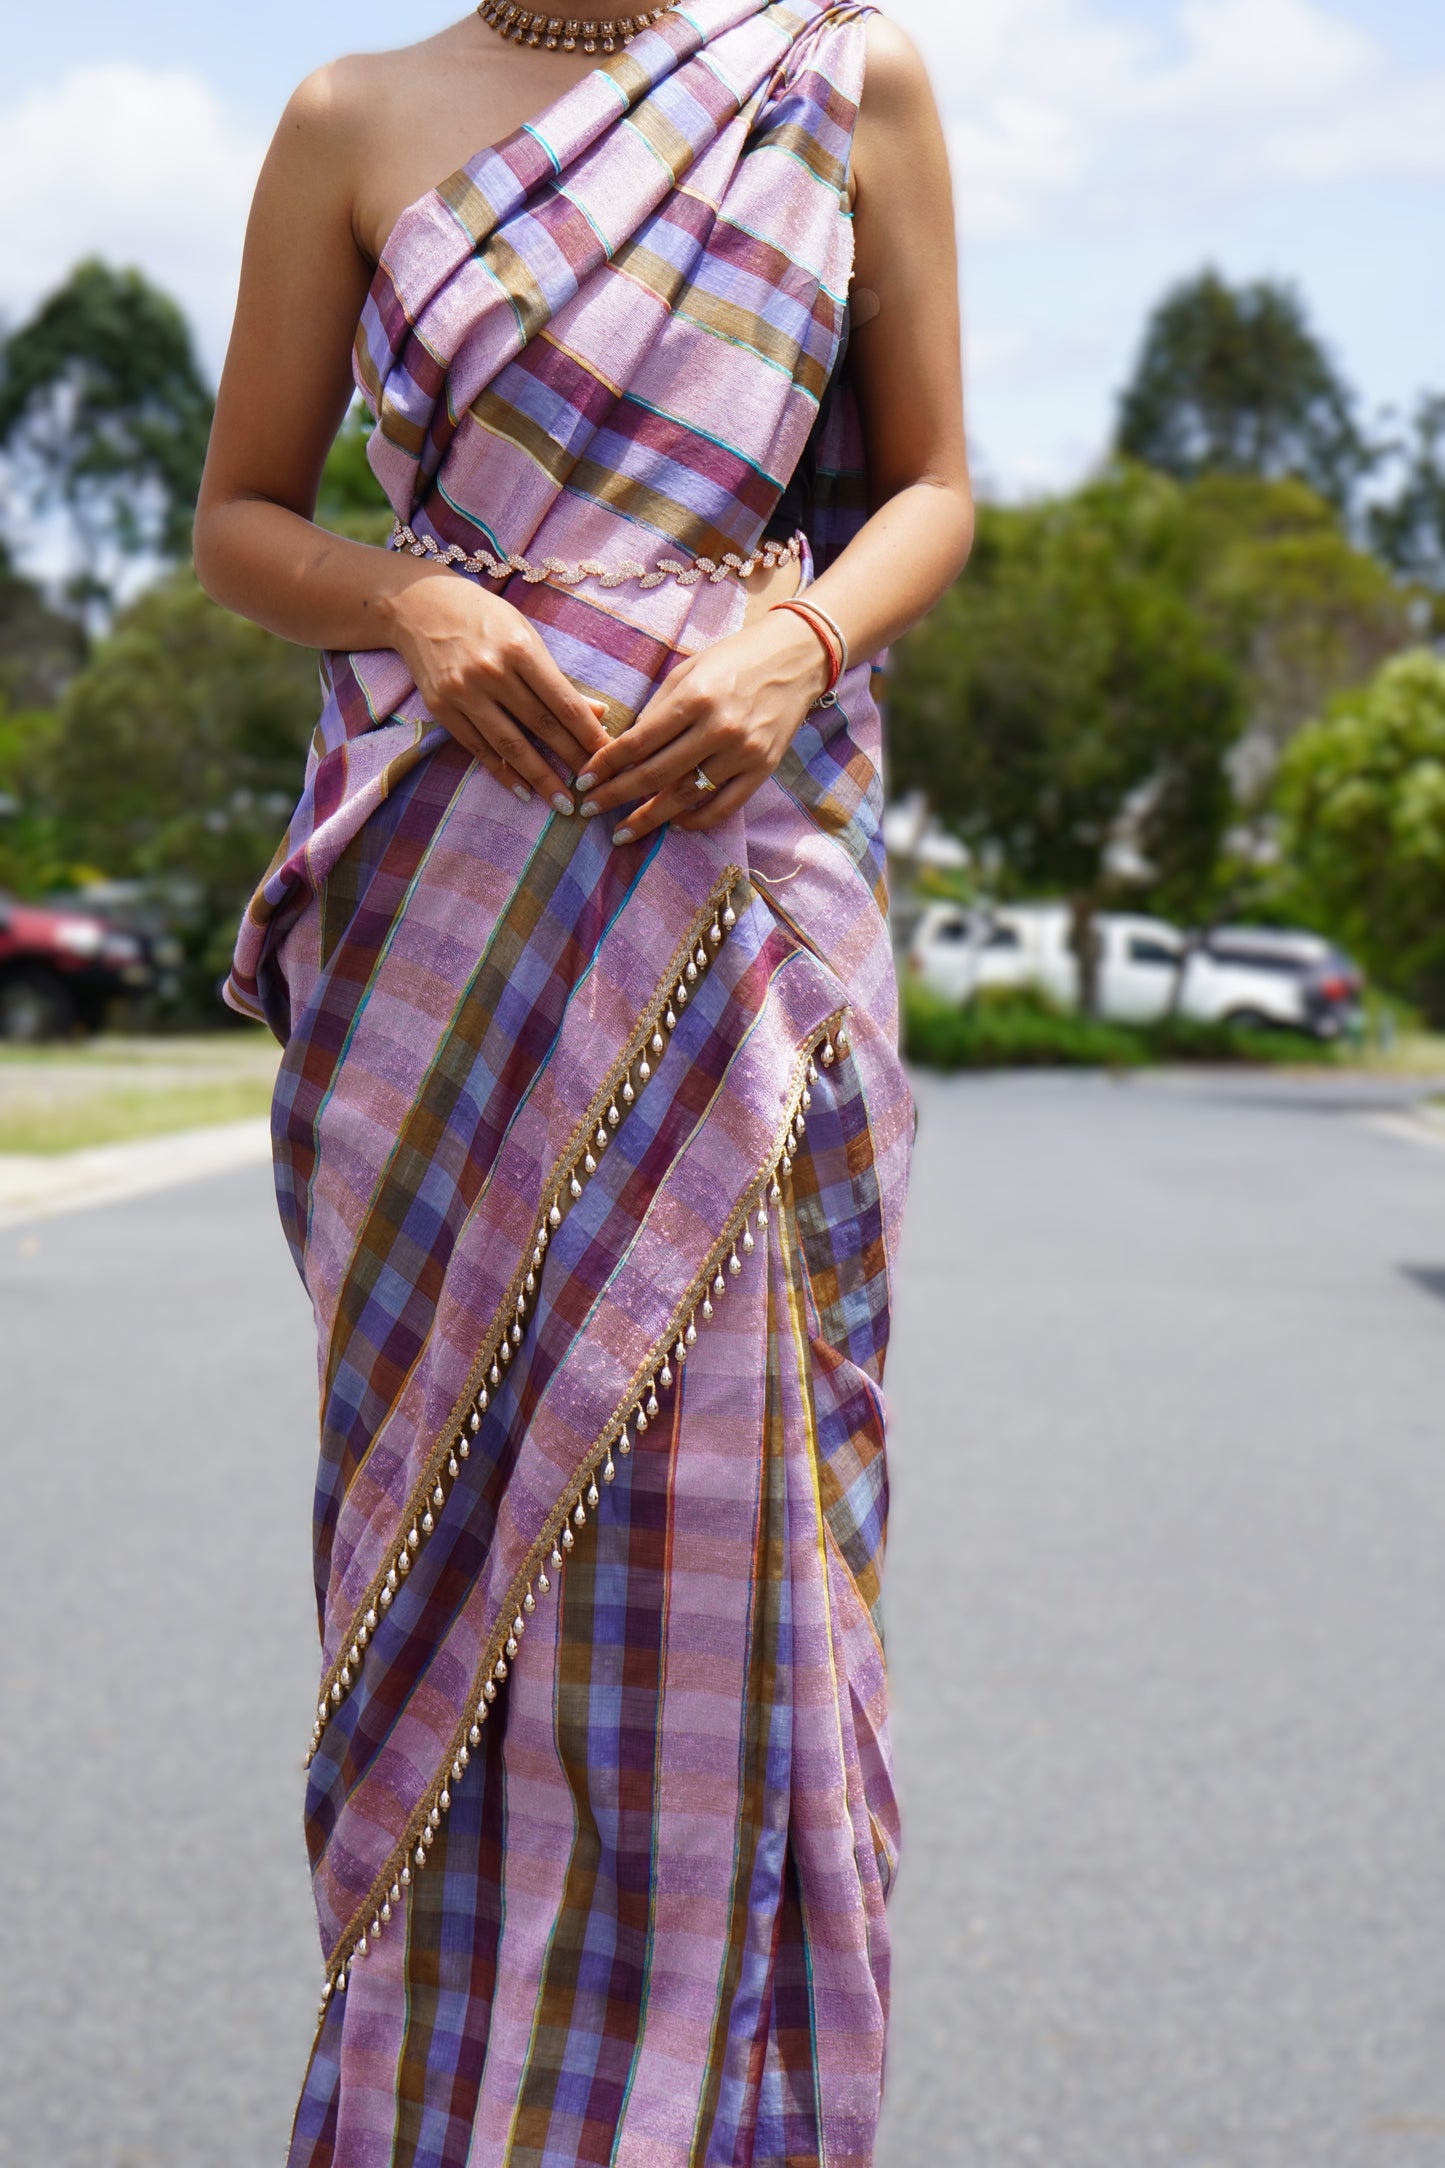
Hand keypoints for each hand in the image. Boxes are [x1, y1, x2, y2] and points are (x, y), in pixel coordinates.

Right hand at [384, 571, 610, 811]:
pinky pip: (478, 749)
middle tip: (593, 788)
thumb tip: (598, 714)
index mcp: (519, 649)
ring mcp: (463, 691)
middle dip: (570, 760)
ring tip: (562, 803)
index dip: (588, 733)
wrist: (419, 605)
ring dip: (540, 777)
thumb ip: (557, 678)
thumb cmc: (484, 618)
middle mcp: (491, 671)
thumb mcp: (525, 636)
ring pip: (510, 745)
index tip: (608, 757)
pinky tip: (523, 792)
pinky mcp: (441, 708)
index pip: (563, 701)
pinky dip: (503, 773)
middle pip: (540, 726)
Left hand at [572, 611, 829, 841]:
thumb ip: (658, 710)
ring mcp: (743, 752)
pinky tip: (674, 824)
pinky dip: (696, 821)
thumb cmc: (734, 659)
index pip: (638, 741)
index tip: (584, 780)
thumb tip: (625, 749)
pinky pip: (723, 806)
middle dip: (617, 796)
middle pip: (656, 774)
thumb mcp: (689, 671)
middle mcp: (718, 728)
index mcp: (695, 698)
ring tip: (623, 832)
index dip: (607, 764)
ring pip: (686, 796)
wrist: (796, 657)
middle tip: (590, 810)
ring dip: (650, 818)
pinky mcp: (762, 769)